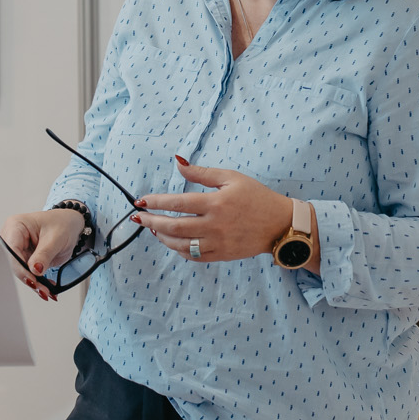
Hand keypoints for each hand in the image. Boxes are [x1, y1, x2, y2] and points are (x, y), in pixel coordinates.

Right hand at [0, 207, 88, 300]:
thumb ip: (44, 254)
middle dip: (29, 279)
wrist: (70, 225)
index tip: (32, 280)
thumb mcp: (56, 238)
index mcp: (16, 226)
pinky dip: (38, 281)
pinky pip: (28, 273)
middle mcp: (13, 237)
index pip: (12, 250)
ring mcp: (19, 249)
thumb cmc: (62, 224)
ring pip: (21, 271)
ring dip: (34, 283)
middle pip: (15, 263)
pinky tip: (46, 287)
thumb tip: (35, 270)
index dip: (20, 267)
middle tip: (43, 290)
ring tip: (47, 292)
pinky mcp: (25, 258)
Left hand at [131, 156, 316, 268]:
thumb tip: (178, 163)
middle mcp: (215, 225)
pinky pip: (193, 256)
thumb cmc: (257, 197)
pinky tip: (172, 241)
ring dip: (162, 237)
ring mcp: (218, 243)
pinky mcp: (222, 255)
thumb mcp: (232, 178)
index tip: (141, 201)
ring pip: (180, 245)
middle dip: (151, 222)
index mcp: (216, 203)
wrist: (280, 224)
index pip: (177, 203)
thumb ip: (202, 173)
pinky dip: (178, 249)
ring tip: (153, 228)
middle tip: (138, 218)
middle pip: (173, 227)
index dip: (156, 202)